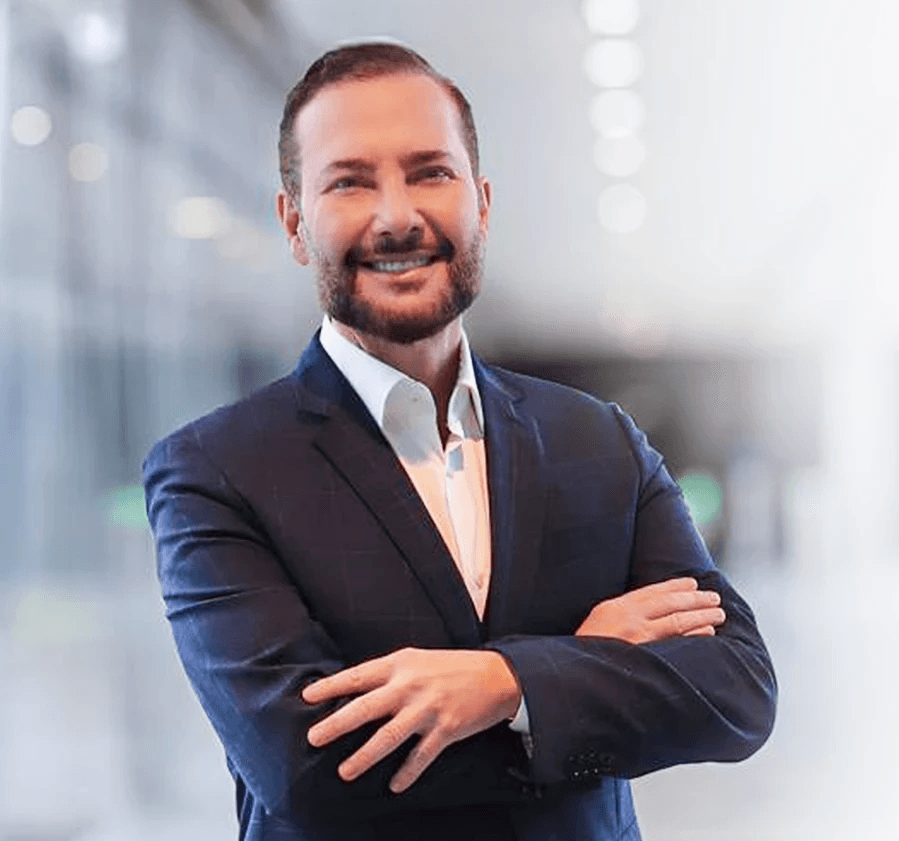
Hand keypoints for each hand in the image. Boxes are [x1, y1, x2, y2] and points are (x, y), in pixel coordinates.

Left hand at [302, 648, 520, 793]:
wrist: (495, 675)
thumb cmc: (450, 667)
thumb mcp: (416, 660)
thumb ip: (388, 674)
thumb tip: (354, 692)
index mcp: (401, 664)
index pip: (359, 676)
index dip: (332, 686)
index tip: (308, 698)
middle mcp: (411, 686)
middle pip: (366, 707)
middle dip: (337, 724)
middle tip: (314, 738)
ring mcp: (428, 709)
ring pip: (389, 737)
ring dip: (364, 756)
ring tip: (345, 771)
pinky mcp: (446, 729)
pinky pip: (421, 756)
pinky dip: (407, 773)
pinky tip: (394, 786)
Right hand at [575, 577, 724, 643]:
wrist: (575, 676)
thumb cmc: (587, 651)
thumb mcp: (599, 623)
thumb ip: (621, 614)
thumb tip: (649, 610)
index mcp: (615, 607)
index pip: (652, 591)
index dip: (675, 586)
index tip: (693, 583)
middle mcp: (629, 618)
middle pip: (670, 603)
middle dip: (696, 598)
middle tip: (714, 597)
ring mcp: (639, 637)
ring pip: (678, 620)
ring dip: (701, 615)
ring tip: (718, 614)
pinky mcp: (647, 656)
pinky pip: (677, 642)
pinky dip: (695, 635)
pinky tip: (708, 632)